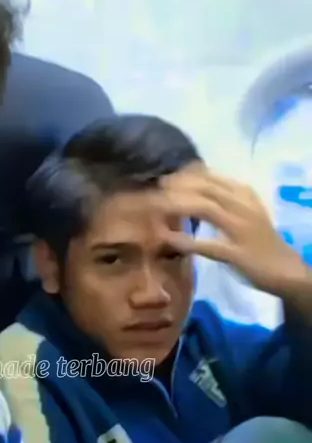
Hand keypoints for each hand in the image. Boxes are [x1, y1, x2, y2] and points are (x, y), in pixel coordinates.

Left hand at [159, 167, 308, 297]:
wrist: (286, 269)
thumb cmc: (261, 241)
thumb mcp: (246, 211)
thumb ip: (224, 199)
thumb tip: (193, 189)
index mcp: (244, 195)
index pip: (212, 176)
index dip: (186, 174)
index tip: (167, 175)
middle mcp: (242, 207)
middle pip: (206, 188)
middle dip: (178, 185)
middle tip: (157, 186)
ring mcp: (240, 229)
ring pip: (206, 208)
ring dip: (179, 205)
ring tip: (157, 206)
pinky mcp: (237, 254)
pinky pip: (208, 245)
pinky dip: (186, 241)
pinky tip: (167, 239)